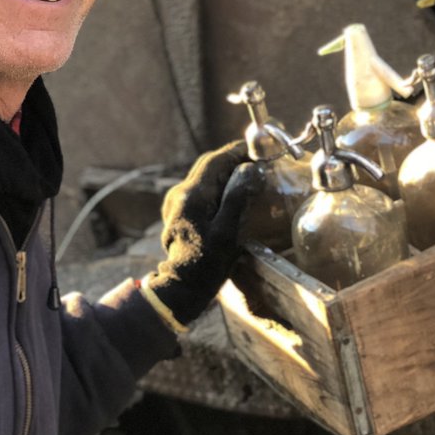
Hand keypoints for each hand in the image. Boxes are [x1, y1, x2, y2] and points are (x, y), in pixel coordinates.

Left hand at [146, 140, 261, 326]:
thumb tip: (250, 169)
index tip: (258, 148)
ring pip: (204, 177)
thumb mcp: (228, 232)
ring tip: (249, 175)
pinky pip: (200, 190)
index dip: (236, 151)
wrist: (181, 286)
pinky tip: (232, 194)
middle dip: (232, 160)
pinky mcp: (179, 212)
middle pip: (208, 165)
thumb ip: (238, 198)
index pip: (214, 160)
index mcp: (192, 194)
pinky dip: (218, 185)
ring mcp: (176, 202)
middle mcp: (180, 192)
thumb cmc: (207, 263)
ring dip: (225, 172)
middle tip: (257, 161)